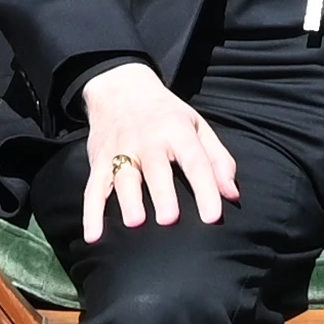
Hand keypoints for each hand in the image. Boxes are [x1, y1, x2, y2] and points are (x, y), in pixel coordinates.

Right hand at [76, 64, 244, 238]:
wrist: (120, 87)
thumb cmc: (167, 114)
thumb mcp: (197, 126)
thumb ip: (218, 159)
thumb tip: (233, 195)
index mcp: (177, 130)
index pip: (195, 161)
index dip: (205, 188)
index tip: (213, 216)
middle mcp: (147, 140)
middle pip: (156, 168)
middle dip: (162, 194)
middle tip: (169, 220)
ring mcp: (120, 150)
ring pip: (123, 176)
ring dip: (128, 200)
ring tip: (135, 223)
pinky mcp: (99, 161)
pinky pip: (92, 188)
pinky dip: (90, 213)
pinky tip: (93, 236)